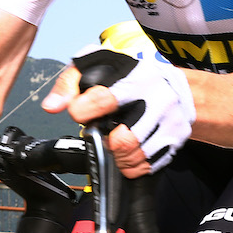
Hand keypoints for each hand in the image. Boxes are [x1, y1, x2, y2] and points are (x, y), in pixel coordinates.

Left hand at [46, 47, 195, 177]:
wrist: (181, 88)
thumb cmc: (133, 77)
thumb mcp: (98, 66)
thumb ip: (70, 83)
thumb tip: (52, 106)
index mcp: (136, 76)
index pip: (102, 99)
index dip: (83, 111)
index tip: (81, 112)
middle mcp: (158, 98)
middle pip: (122, 140)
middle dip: (106, 141)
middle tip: (105, 132)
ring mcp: (170, 121)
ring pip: (134, 156)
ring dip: (118, 156)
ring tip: (117, 141)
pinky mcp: (176, 140)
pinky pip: (147, 165)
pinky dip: (133, 163)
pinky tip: (131, 150)